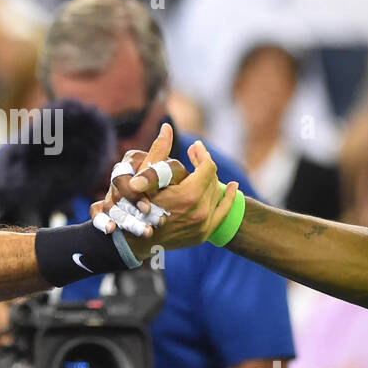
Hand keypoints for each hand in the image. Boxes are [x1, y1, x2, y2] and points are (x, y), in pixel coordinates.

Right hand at [92, 130, 236, 256]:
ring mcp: (204, 225)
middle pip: (212, 179)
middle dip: (204, 165)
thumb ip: (159, 151)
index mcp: (189, 195)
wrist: (133, 240)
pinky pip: (223, 212)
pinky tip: (233, 187)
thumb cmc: (135, 205)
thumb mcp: (145, 176)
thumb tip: (167, 127)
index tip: (194, 147)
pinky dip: (229, 198)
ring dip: (209, 180)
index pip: (207, 167)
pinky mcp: (204, 234)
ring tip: (203, 170)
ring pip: (216, 193)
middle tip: (195, 155)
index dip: (201, 154)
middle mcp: (201, 211)